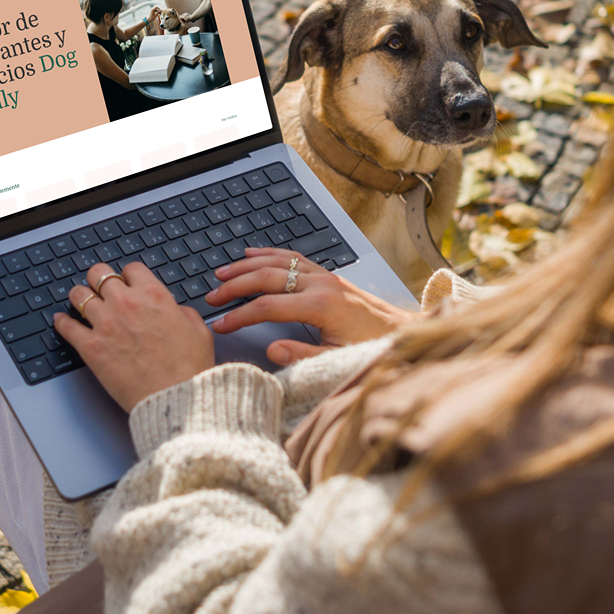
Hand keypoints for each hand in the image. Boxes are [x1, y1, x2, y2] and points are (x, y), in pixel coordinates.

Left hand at [54, 262, 214, 411]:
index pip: (131, 269)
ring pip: (79, 294)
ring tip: (78, 301)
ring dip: (79, 296)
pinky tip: (62, 321)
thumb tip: (174, 310)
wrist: (175, 397)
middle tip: (98, 286)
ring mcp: (106, 324)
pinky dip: (62, 322)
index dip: (128, 276)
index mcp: (153, 295)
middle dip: (98, 278)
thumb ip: (182, 313)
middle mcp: (126, 303)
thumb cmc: (189, 369)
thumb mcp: (198, 331)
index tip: (125, 283)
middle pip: (99, 273)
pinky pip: (67, 326)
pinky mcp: (91, 347)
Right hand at [202, 248, 412, 366]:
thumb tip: (272, 350)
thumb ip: (302, 355)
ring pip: (278, 262)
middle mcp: (321, 284)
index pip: (267, 307)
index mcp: (320, 306)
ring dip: (247, 265)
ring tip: (222, 272)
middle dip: (235, 286)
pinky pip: (294, 257)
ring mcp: (325, 276)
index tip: (220, 324)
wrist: (402, 333)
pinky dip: (270, 254)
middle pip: (266, 278)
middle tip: (212, 295)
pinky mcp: (329, 274)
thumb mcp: (337, 360)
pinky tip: (254, 254)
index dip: (239, 316)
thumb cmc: (372, 347)